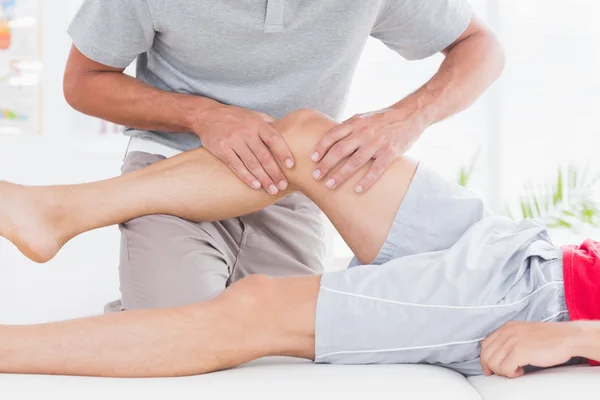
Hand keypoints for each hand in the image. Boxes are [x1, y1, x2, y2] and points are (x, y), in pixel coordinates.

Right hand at [193, 104, 293, 194]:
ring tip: (272, 189)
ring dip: (263, 178)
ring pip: (251, 163)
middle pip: (264, 155)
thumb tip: (291, 133)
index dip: (283, 152)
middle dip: (275, 172)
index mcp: (257, 124)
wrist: (207, 115)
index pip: (274, 139)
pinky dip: (246, 176)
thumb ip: (270, 124)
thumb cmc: (236, 117)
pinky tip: (255, 185)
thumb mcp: (254, 115)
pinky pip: (236, 165)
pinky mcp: (222, 149)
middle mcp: (246, 132)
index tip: (291, 165)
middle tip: (283, 185)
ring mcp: (233, 140)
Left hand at [310, 108, 424, 192]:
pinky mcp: (391, 152)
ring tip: (330, 185)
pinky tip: (357, 189)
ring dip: (340, 175)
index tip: (312, 159)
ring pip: (355, 161)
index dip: (321, 147)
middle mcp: (364, 132)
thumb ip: (349, 128)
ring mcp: (377, 143)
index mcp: (356, 122)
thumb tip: (330, 141)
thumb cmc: (383, 119)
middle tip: (316, 177)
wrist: (411, 114)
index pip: (333, 135)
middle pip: (340, 150)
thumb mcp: (363, 118)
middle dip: (326, 164)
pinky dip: (366, 180)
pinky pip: (376, 169)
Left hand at [480, 321, 576, 377]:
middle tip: (506, 372)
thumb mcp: (524, 333)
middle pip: (486, 355)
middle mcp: (507, 332)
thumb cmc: (550, 338)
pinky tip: (522, 370)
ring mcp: (513, 341)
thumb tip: (499, 355)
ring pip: (494, 363)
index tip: (491, 369)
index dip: (486, 359)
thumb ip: (510, 339)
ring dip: (504, 371)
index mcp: (507, 327)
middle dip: (493, 368)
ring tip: (517, 370)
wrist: (567, 336)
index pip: (485, 345)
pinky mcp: (520, 351)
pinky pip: (505, 368)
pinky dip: (512, 374)